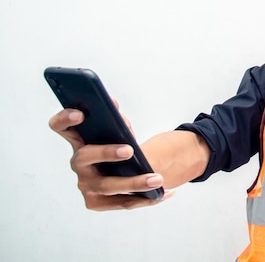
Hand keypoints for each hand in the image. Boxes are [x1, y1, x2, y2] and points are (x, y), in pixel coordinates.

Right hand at [48, 107, 171, 210]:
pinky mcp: (96, 202)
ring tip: (157, 179)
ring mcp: (85, 185)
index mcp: (78, 139)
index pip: (60, 127)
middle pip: (84, 157)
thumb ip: (116, 117)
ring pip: (107, 186)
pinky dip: (146, 198)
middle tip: (129, 150)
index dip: (64, 119)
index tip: (80, 114)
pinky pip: (123, 202)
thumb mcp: (120, 129)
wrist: (129, 169)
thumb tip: (112, 102)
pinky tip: (165, 193)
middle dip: (106, 152)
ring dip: (134, 183)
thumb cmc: (120, 144)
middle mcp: (77, 163)